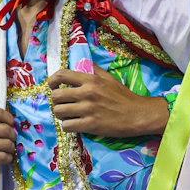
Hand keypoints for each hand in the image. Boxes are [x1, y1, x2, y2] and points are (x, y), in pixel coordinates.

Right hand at [0, 108, 15, 186]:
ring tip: (9, 149)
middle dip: (13, 135)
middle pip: (4, 129)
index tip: (11, 125)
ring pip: (6, 144)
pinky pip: (2, 157)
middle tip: (12, 140)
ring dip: (11, 148)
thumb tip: (13, 124)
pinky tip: (6, 158)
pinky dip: (8, 158)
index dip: (9, 118)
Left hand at [48, 64, 168, 136]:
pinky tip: (74, 124)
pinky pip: (66, 126)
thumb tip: (84, 63)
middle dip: (57, 101)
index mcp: (90, 80)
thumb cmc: (123, 96)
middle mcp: (87, 93)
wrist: (138, 115)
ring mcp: (88, 110)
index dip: (51, 81)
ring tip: (68, 115)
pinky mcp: (90, 125)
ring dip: (61, 114)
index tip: (52, 86)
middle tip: (63, 104)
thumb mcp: (109, 78)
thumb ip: (94, 70)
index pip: (61, 75)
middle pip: (56, 96)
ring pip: (59, 112)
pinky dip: (67, 126)